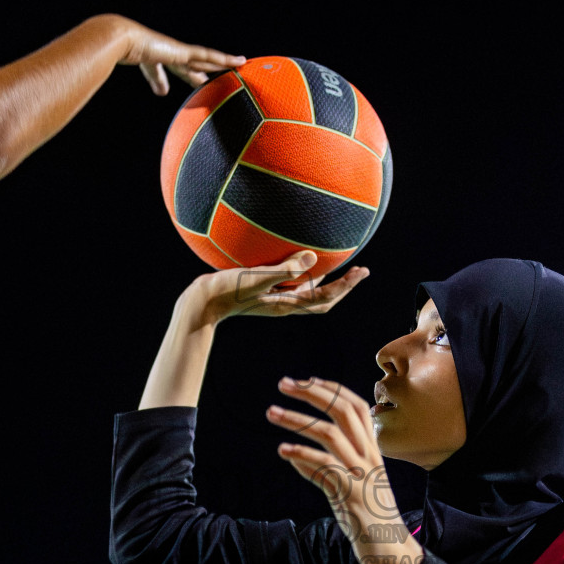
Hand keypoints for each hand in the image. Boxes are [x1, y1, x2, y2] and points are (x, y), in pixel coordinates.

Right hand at [105, 16, 245, 94]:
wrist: (124, 40)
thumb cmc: (128, 52)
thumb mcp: (148, 70)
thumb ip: (157, 80)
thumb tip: (164, 93)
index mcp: (166, 56)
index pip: (184, 68)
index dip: (194, 74)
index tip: (201, 79)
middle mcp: (177, 52)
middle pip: (201, 61)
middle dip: (214, 67)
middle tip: (230, 71)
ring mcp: (182, 51)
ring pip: (209, 57)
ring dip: (225, 61)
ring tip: (241, 63)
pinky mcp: (184, 52)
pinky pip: (209, 55)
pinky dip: (224, 59)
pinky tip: (238, 61)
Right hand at [180, 251, 369, 328]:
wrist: (201, 303)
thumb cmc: (225, 289)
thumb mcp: (254, 277)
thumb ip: (283, 269)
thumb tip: (313, 258)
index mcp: (287, 304)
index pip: (325, 296)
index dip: (347, 285)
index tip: (363, 271)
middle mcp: (285, 304)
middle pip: (323, 299)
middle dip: (344, 286)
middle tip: (360, 270)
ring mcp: (275, 300)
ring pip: (309, 293)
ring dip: (327, 281)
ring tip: (338, 265)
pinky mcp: (265, 294)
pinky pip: (293, 285)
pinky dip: (305, 275)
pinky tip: (301, 259)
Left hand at [268, 377, 424, 563]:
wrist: (391, 551)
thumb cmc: (368, 519)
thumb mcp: (348, 489)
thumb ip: (325, 471)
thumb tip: (295, 458)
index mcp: (372, 452)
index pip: (356, 407)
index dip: (331, 389)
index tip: (306, 380)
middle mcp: (368, 457)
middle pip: (343, 410)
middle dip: (312, 392)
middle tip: (284, 383)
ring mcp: (360, 474)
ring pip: (329, 433)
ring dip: (297, 419)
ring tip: (271, 412)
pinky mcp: (350, 493)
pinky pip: (324, 466)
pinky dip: (301, 454)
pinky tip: (283, 450)